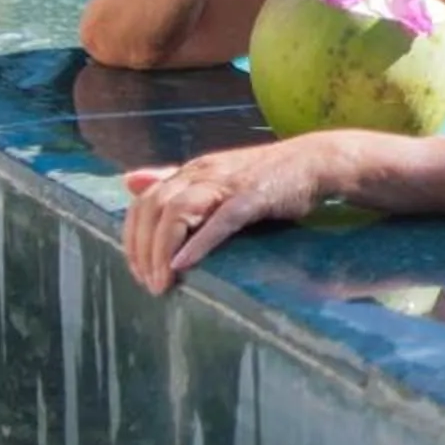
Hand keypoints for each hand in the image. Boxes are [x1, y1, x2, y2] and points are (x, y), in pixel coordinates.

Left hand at [120, 137, 339, 293]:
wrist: (314, 162)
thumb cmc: (265, 176)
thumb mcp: (214, 175)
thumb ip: (173, 181)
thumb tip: (129, 180)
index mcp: (192, 170)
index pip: (144, 201)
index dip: (132, 237)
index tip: (136, 269)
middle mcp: (203, 172)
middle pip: (153, 208)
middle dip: (142, 249)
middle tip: (147, 283)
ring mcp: (228, 183)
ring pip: (177, 212)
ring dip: (162, 251)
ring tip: (162, 282)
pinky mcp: (253, 197)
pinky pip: (219, 220)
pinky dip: (198, 243)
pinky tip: (184, 264)